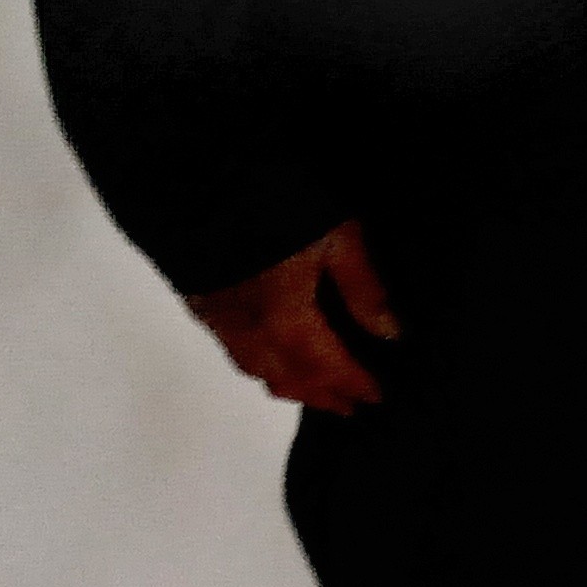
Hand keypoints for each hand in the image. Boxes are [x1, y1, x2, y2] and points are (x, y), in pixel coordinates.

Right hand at [191, 217, 400, 415]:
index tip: (376, 396)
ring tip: (312, 389)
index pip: (328, 367)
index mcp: (286, 319)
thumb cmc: (272, 200)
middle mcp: (248, 330)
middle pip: (288, 380)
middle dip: (320, 396)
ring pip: (254, 369)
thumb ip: (362, 288)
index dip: (353, 383)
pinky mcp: (198, 302)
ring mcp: (217, 318)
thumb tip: (389, 331)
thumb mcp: (337, 237)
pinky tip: (268, 353)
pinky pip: (231, 349)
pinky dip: (257, 362)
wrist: (197, 180)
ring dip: (287, 385)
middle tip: (347, 406)